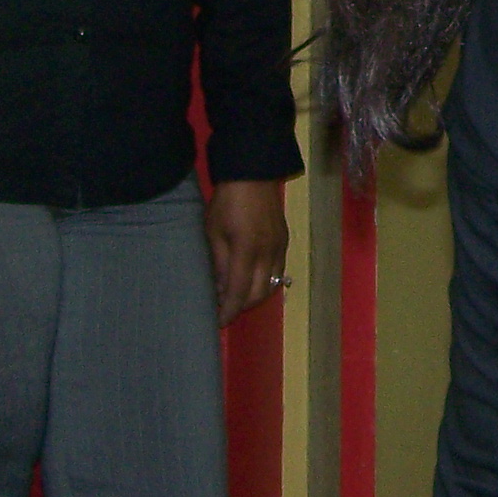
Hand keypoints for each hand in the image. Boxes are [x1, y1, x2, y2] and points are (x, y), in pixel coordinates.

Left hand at [206, 179, 290, 325]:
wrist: (254, 174)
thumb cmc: (227, 202)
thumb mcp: (213, 232)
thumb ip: (218, 263)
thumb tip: (217, 289)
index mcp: (247, 252)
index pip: (239, 293)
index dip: (228, 311)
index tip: (217, 322)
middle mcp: (268, 254)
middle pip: (259, 294)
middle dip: (241, 306)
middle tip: (223, 308)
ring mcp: (279, 248)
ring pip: (272, 285)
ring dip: (254, 296)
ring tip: (237, 295)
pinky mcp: (284, 241)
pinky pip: (278, 272)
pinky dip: (265, 282)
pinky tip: (252, 278)